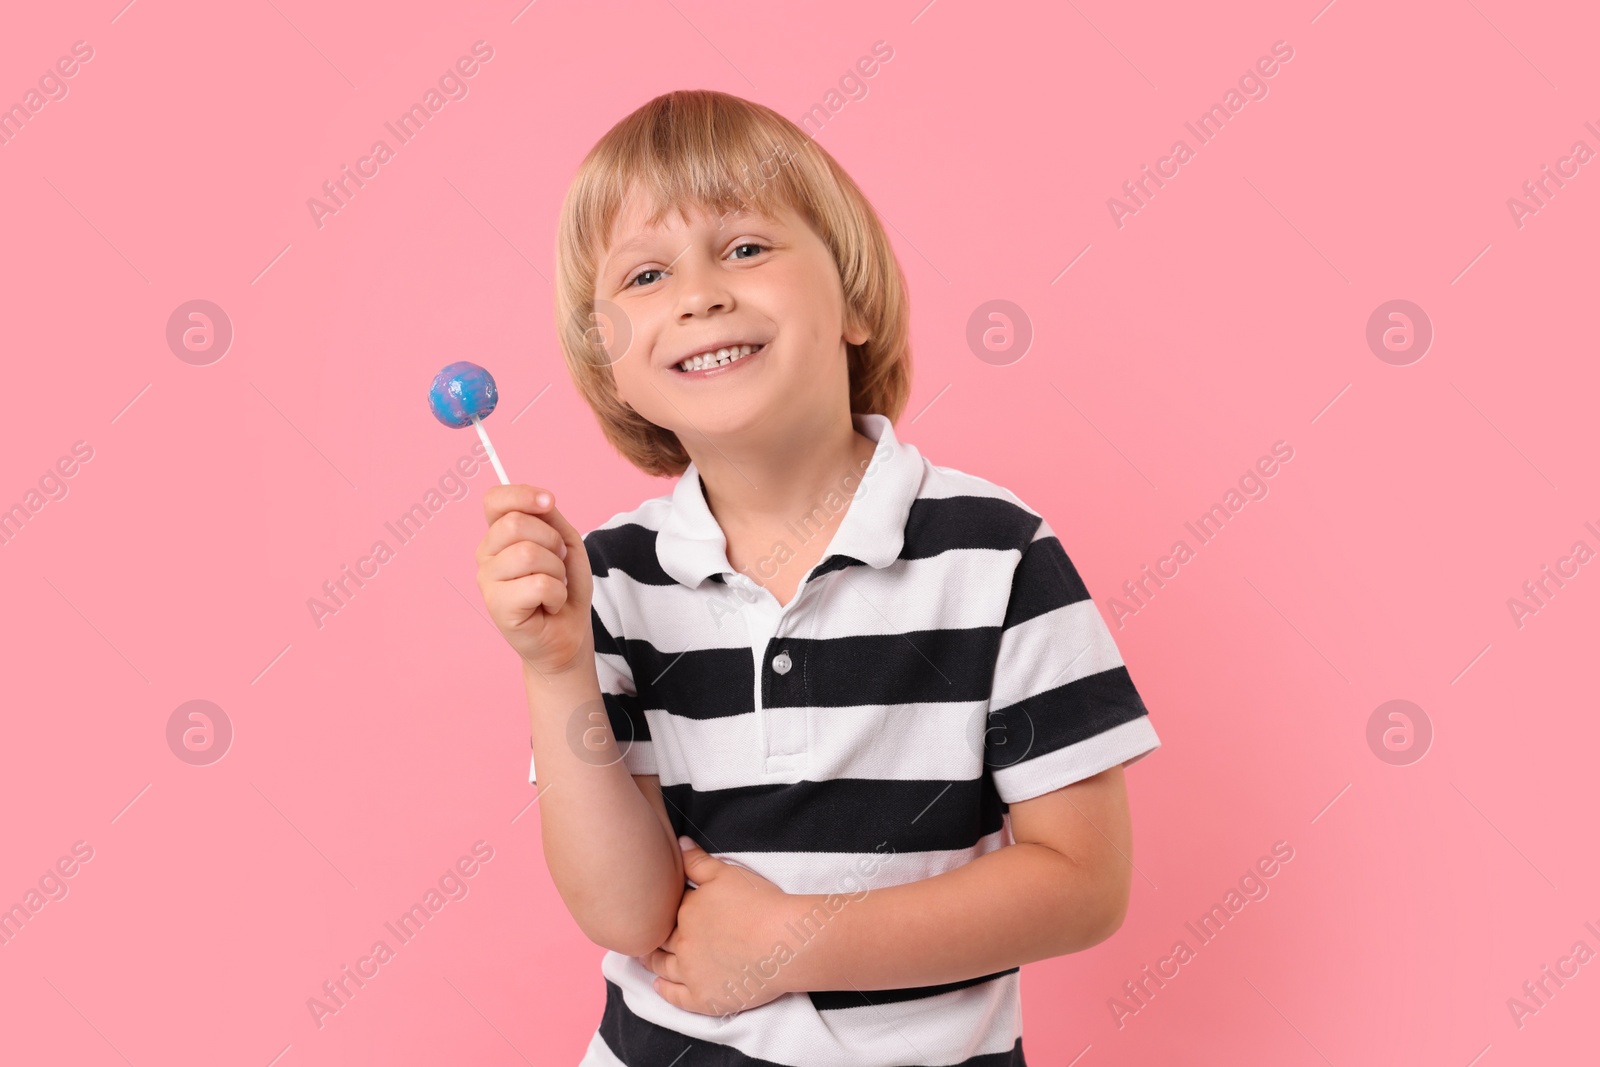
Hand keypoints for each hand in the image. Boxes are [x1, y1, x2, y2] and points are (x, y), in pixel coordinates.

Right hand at [476, 485, 593, 673]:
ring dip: (556, 571)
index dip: (522, 494)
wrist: (569, 631)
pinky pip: (538, 584)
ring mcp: (487, 580)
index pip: (495, 500)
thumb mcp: (565, 542)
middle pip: (516, 523)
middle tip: (557, 564)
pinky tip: (548, 604)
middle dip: (552, 541)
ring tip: (553, 587)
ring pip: (529, 554)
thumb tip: (543, 500)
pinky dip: (556, 594)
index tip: (549, 502)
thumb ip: (549, 517)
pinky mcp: (496, 606)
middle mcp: (486, 554)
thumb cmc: (564, 586)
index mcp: (499, 535)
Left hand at [642, 838, 796, 1016]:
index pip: (667, 909)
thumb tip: (679, 844)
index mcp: (687, 910)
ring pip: (663, 967)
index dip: (660, 908)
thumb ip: (698, 861)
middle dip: (651, 935)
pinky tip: (658, 986)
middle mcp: (683, 942)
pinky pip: (676, 997)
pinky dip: (665, 992)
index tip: (650, 908)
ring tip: (645, 958)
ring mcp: (691, 972)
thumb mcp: (727, 873)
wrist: (783, 940)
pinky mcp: (703, 998)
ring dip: (652, 962)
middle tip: (641, 934)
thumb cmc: (760, 904)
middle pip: (660, 938)